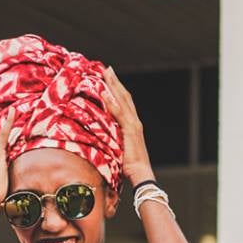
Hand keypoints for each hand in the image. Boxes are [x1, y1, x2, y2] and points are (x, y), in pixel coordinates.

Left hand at [102, 67, 153, 186]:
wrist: (141, 174)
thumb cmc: (130, 167)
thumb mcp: (120, 150)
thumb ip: (113, 140)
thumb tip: (101, 138)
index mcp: (133, 125)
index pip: (125, 103)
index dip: (117, 90)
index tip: (109, 78)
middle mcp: (135, 121)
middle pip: (125, 96)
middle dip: (115, 81)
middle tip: (107, 68)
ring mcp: (134, 125)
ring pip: (123, 100)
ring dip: (113, 85)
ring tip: (105, 73)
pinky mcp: (130, 130)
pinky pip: (119, 113)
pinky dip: (112, 102)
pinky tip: (105, 92)